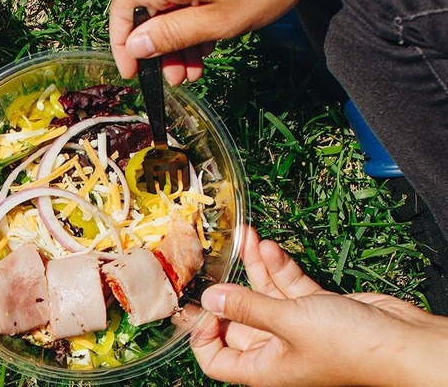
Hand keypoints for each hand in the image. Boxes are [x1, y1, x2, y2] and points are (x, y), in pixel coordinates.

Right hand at [109, 0, 384, 84]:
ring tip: (198, 68)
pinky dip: (192, 19)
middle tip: (179, 79)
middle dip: (161, 50)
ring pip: (168, 6)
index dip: (123, 47)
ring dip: (179, 39)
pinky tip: (208, 41)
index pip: (122, 12)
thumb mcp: (217, 22)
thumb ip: (171, 36)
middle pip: (147, 12)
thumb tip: (135, 47)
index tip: (134, 74)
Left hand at [189, 226, 447, 385]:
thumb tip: (208, 298)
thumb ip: (246, 307)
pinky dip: (279, 268)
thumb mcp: (288, 323)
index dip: (203, 336)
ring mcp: (296, 328)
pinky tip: (268, 247)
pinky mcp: (316, 309)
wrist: (403, 342)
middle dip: (227, 287)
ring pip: (263, 295)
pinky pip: (287, 286)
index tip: (202, 305)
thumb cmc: (348, 346)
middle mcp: (275, 349)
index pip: (216, 360)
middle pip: (237, 320)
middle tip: (213, 259)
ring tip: (244, 236)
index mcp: (262, 367)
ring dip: (253, 266)